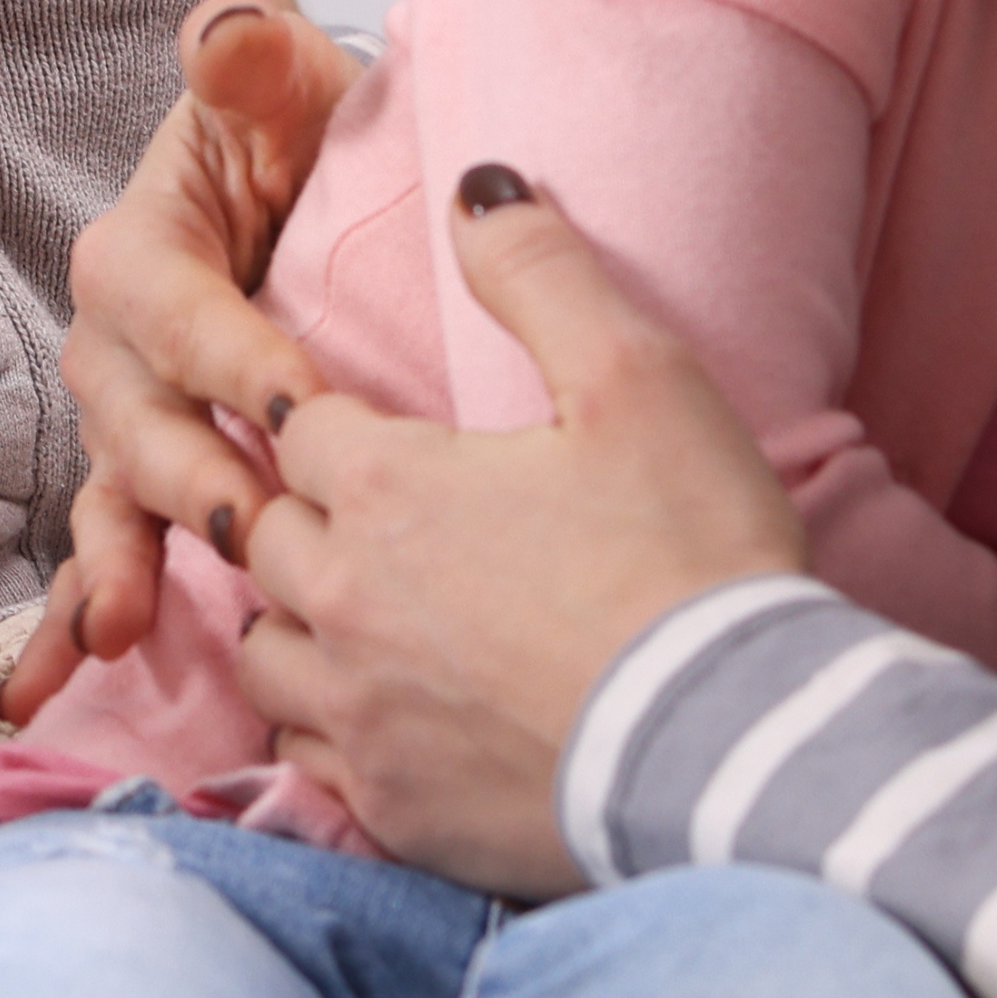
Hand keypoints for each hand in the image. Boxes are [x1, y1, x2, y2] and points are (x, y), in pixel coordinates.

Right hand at [9, 0, 354, 726]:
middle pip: (136, 419)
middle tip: (248, 527)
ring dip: (111, 567)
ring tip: (127, 628)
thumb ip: (253, 65)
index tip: (301, 399)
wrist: (299, 201)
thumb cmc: (301, 147)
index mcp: (141, 251)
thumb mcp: (289, 96)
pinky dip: (70, 626)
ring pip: (109, 501)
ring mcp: (120, 428)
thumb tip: (222, 26)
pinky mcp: (140, 490)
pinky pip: (98, 560)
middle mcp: (113, 347)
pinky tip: (47, 692)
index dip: (230, 350)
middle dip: (186, 476)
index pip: (175, 305)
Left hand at [228, 172, 807, 897]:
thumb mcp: (640, 378)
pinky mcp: (393, 809)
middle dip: (291, 513)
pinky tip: (372, 720)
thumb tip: (477, 188)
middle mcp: (342, 597)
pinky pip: (307, 762)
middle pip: (262, 535)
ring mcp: (359, 713)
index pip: (294, 426)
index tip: (339, 420)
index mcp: (382, 486)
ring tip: (341, 610)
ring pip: (263, 654)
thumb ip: (540, 271)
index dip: (317, 415)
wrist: (734, 750)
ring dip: (290, 622)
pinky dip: (324, 732)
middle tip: (335, 508)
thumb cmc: (692, 556)